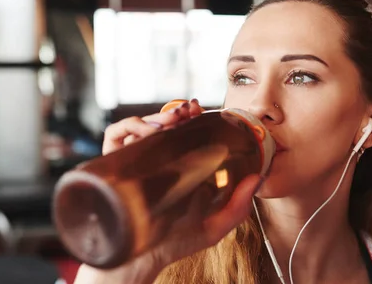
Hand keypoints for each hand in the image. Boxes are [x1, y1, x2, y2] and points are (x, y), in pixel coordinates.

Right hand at [74, 99, 262, 283]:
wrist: (139, 260)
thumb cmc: (175, 244)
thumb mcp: (213, 226)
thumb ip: (238, 206)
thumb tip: (257, 178)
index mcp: (178, 169)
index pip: (183, 133)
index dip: (192, 118)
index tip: (200, 111)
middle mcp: (155, 162)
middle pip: (162, 125)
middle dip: (175, 112)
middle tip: (187, 111)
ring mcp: (134, 162)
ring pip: (141, 125)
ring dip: (158, 116)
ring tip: (172, 119)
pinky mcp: (115, 164)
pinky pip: (115, 136)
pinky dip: (130, 127)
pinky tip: (148, 132)